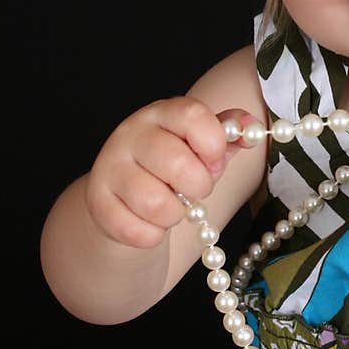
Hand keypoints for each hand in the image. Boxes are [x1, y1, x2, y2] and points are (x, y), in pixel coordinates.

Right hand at [84, 97, 256, 247]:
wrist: (127, 200)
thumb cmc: (174, 170)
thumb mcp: (203, 148)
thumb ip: (229, 136)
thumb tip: (251, 129)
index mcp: (162, 114)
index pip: (192, 114)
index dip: (213, 142)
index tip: (216, 159)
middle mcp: (131, 134)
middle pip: (176, 163)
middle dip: (199, 186)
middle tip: (195, 189)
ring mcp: (110, 167)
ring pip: (156, 204)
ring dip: (175, 214)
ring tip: (171, 206)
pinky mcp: (97, 202)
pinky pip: (139, 231)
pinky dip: (152, 235)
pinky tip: (149, 224)